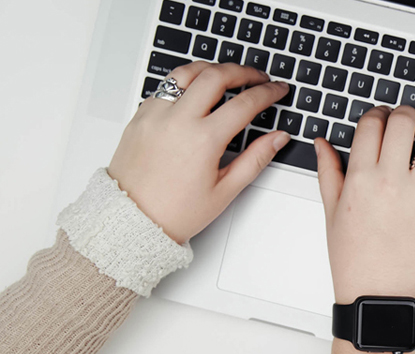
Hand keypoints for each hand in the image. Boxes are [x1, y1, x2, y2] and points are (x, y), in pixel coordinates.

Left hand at [108, 62, 290, 243]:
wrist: (132, 219)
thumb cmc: (175, 211)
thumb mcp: (225, 190)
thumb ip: (255, 159)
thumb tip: (277, 139)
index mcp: (203, 140)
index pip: (245, 103)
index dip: (267, 92)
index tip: (277, 90)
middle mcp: (178, 120)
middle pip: (216, 75)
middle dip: (243, 71)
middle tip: (258, 77)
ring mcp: (156, 114)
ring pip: (187, 72)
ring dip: (212, 69)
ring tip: (227, 75)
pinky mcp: (141, 115)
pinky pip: (166, 87)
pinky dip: (185, 83)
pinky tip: (196, 92)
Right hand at [316, 105, 414, 353]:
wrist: (379, 297)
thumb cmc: (355, 261)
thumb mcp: (332, 214)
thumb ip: (329, 172)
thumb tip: (323, 143)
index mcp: (360, 179)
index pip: (371, 125)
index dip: (377, 114)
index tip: (381, 117)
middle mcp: (391, 182)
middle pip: (402, 123)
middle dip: (405, 113)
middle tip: (407, 117)